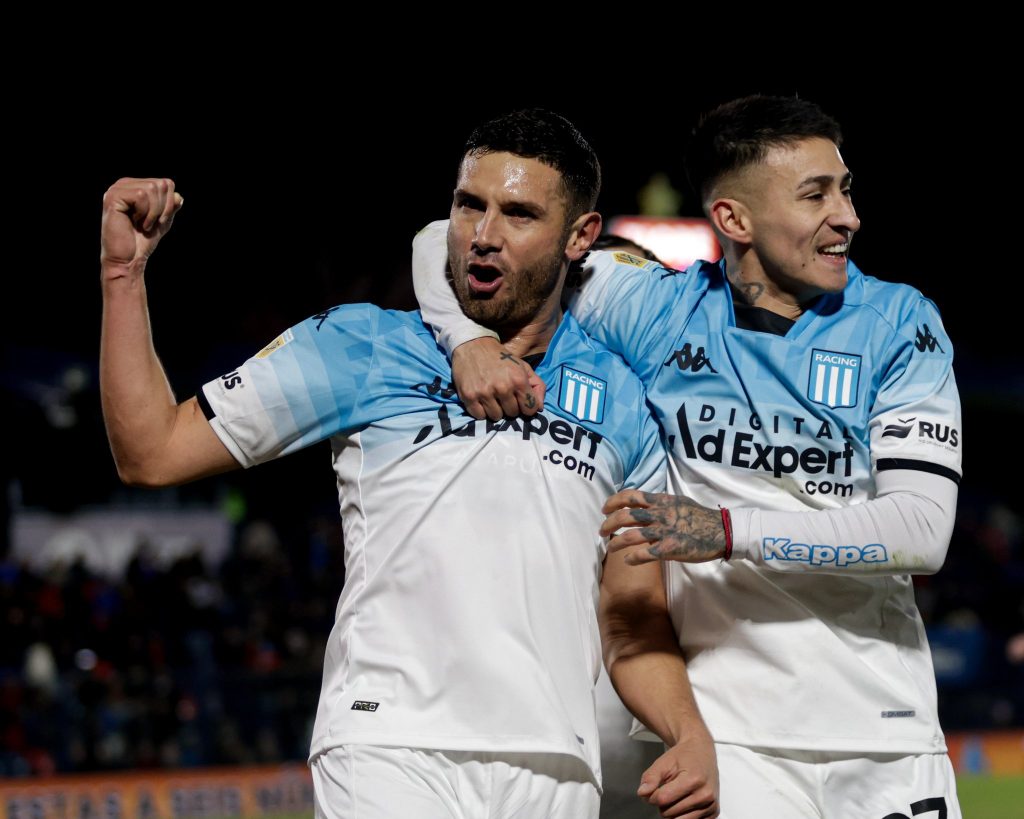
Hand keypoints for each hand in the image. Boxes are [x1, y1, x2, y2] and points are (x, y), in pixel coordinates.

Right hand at [101, 177, 182, 278]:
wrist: (128, 258)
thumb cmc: (143, 240)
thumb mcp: (162, 220)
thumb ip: (171, 206)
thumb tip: (179, 196)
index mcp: (135, 186)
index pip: (166, 183)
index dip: (170, 204)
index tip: (160, 220)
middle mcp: (125, 184)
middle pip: (161, 184)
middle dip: (163, 208)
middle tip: (152, 223)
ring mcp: (116, 189)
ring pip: (151, 188)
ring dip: (154, 212)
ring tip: (143, 223)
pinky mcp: (113, 198)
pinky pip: (141, 195)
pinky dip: (145, 212)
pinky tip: (136, 222)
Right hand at [451, 337, 544, 419]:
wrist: (474, 345)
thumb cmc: (501, 357)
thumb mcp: (524, 367)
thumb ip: (537, 386)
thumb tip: (540, 408)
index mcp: (518, 379)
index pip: (530, 409)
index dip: (526, 406)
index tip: (520, 401)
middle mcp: (502, 387)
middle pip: (512, 414)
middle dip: (510, 407)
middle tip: (503, 395)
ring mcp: (485, 393)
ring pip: (496, 417)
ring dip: (495, 410)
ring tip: (492, 397)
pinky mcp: (469, 396)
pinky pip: (479, 416)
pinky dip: (481, 411)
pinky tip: (481, 399)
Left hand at [600, 490, 725, 564]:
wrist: (720, 531)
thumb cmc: (701, 517)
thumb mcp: (680, 502)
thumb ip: (662, 502)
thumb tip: (647, 502)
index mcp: (662, 501)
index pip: (631, 496)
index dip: (614, 501)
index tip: (605, 509)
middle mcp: (660, 514)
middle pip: (626, 516)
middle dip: (609, 523)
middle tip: (602, 531)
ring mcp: (664, 532)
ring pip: (632, 536)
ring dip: (616, 542)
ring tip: (610, 547)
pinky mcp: (670, 549)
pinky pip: (645, 554)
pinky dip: (633, 558)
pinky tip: (627, 561)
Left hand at [637, 732, 719, 817]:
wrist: (702, 751)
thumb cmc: (683, 756)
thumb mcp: (664, 762)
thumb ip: (651, 777)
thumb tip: (642, 794)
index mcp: (693, 780)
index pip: (662, 799)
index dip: (652, 795)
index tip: (655, 787)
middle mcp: (705, 795)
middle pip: (668, 812)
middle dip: (662, 803)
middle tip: (668, 788)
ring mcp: (711, 805)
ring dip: (671, 810)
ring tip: (676, 794)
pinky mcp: (714, 813)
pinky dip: (682, 815)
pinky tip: (685, 801)